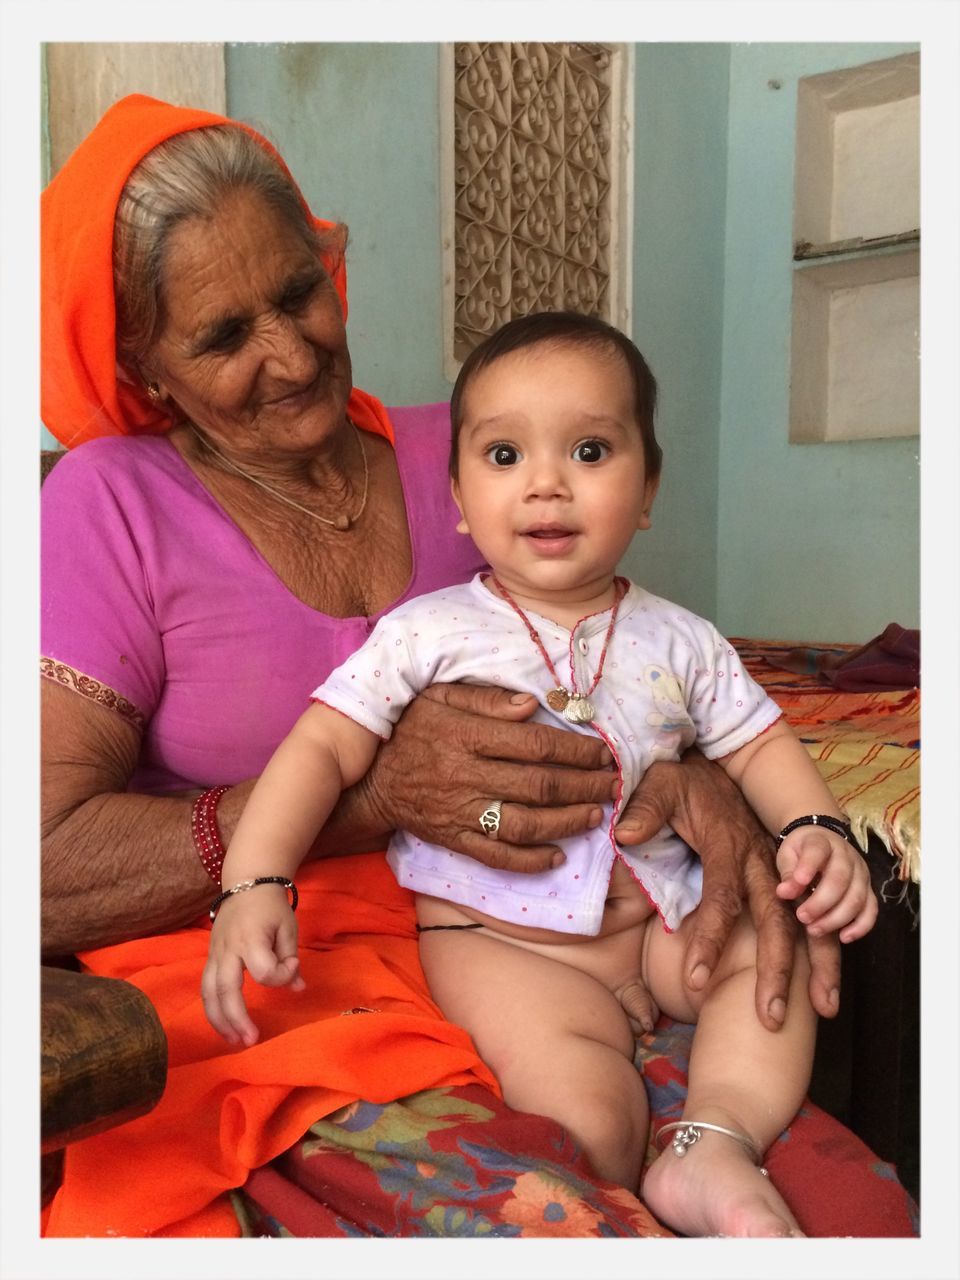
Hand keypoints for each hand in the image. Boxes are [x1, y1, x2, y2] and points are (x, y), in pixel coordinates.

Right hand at [201, 884, 304, 1046]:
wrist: (245, 883)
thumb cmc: (270, 906)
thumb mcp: (288, 926)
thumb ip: (290, 958)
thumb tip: (298, 989)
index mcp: (250, 938)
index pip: (264, 970)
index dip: (282, 975)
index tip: (292, 967)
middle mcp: (228, 948)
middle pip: (225, 989)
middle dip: (237, 1018)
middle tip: (251, 1040)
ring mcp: (215, 954)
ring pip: (208, 993)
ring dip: (220, 1021)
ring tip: (234, 1040)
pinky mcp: (209, 958)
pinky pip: (205, 988)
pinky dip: (212, 1010)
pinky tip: (223, 1026)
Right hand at [353, 683, 617, 873]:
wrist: (369, 781)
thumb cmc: (410, 730)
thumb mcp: (437, 697)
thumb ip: (484, 698)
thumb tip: (531, 704)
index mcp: (465, 736)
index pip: (533, 745)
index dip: (575, 749)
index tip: (603, 751)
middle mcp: (465, 776)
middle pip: (538, 786)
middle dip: (584, 785)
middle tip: (613, 784)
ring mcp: (460, 813)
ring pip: (525, 824)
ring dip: (567, 822)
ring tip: (596, 815)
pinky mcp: (453, 840)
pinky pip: (496, 857)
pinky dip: (530, 861)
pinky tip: (558, 856)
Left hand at [614, 749, 841, 1029]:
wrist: (714, 769)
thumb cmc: (683, 782)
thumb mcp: (660, 784)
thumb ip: (645, 808)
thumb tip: (626, 834)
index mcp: (727, 844)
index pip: (721, 898)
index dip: (710, 940)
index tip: (696, 981)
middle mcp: (760, 861)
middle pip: (775, 920)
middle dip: (775, 970)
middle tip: (770, 1017)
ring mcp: (776, 871)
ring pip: (803, 922)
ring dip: (814, 966)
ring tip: (822, 1011)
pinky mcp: (781, 878)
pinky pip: (807, 916)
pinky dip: (822, 950)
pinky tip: (825, 988)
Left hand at [777, 826, 877, 942]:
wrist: (823, 844)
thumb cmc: (801, 852)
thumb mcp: (788, 855)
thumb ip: (787, 872)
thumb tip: (784, 892)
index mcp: (822, 842)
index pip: (818, 851)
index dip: (808, 866)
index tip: (798, 882)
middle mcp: (847, 856)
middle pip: (840, 880)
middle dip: (820, 903)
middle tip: (802, 917)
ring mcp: (861, 873)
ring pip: (857, 898)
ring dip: (836, 918)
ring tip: (814, 930)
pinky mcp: (869, 890)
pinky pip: (871, 910)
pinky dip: (860, 926)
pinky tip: (844, 938)